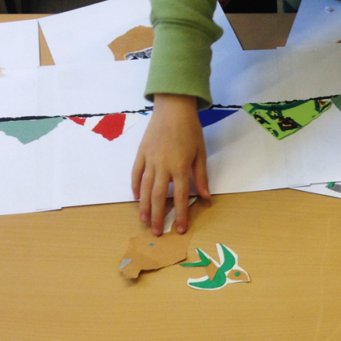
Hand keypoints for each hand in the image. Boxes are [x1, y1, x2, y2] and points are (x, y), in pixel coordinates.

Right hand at [131, 93, 209, 234]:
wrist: (173, 107)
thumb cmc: (190, 129)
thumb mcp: (200, 153)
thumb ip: (201, 176)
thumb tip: (206, 197)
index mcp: (180, 167)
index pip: (180, 197)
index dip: (181, 215)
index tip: (180, 229)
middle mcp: (163, 166)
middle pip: (158, 197)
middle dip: (158, 217)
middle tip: (157, 232)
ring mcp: (149, 160)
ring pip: (144, 188)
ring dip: (144, 206)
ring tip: (144, 220)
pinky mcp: (141, 153)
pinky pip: (136, 173)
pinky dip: (135, 186)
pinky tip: (136, 197)